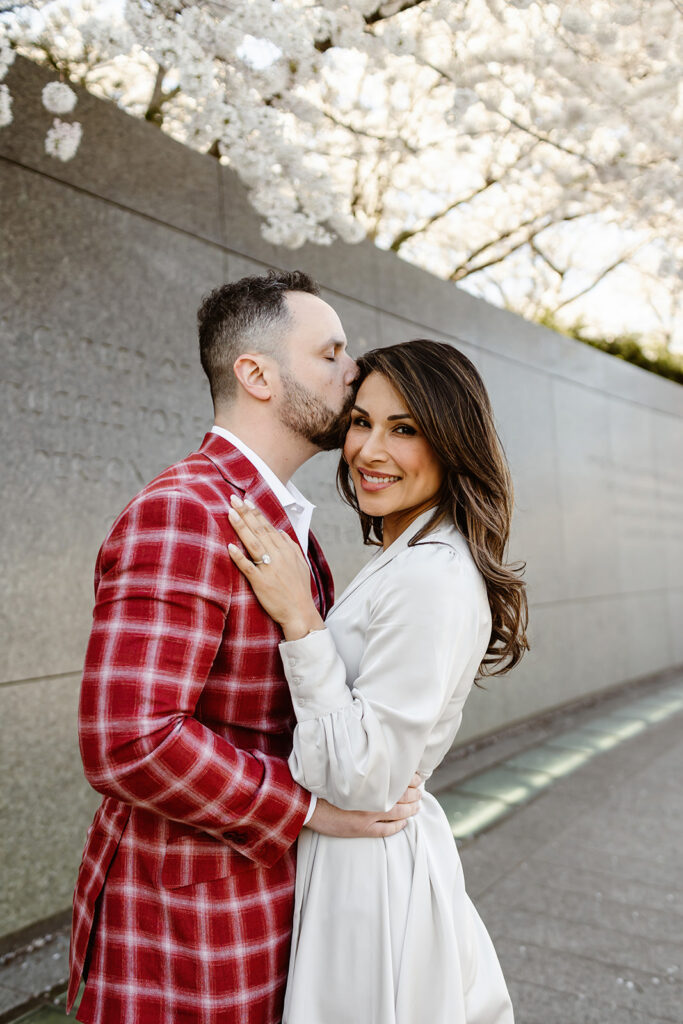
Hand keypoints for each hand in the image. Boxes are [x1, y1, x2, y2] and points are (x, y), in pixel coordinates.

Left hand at [227, 496, 322, 637]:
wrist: (300, 613)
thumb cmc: (299, 590)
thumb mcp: (301, 564)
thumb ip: (291, 546)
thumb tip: (281, 532)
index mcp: (286, 551)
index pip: (268, 527)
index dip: (256, 513)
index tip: (246, 501)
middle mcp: (278, 556)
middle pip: (259, 530)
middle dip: (245, 513)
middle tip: (233, 499)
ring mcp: (269, 569)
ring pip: (253, 544)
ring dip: (241, 527)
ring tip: (230, 513)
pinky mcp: (261, 582)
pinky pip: (248, 567)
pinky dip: (239, 557)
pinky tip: (229, 546)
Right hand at [307, 774, 422, 838]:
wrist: (306, 802)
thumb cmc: (324, 783)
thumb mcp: (344, 770)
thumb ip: (363, 767)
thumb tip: (378, 762)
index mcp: (368, 782)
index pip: (399, 780)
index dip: (411, 779)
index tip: (418, 777)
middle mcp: (371, 799)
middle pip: (402, 796)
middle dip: (415, 794)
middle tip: (420, 791)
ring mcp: (367, 816)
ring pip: (398, 814)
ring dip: (411, 810)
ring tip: (417, 806)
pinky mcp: (361, 829)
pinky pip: (386, 831)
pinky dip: (398, 826)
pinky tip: (404, 823)